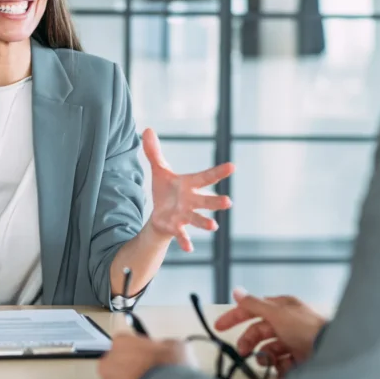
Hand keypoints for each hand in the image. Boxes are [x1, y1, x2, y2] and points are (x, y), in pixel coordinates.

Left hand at [142, 128, 233, 251]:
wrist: (159, 216)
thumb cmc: (165, 192)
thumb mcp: (159, 171)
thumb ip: (154, 152)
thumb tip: (147, 129)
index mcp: (190, 185)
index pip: (206, 177)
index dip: (218, 172)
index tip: (232, 166)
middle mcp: (192, 201)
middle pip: (206, 201)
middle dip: (216, 202)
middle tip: (228, 202)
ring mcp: (185, 216)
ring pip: (198, 219)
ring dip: (205, 223)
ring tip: (213, 226)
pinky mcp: (176, 228)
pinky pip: (182, 235)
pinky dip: (185, 241)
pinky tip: (189, 248)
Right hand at [214, 289, 327, 376]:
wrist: (332, 351)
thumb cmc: (306, 328)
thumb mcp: (276, 313)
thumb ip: (254, 304)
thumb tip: (236, 291)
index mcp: (281, 308)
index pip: (252, 309)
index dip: (235, 316)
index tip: (219, 326)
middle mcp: (287, 323)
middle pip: (259, 332)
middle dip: (249, 341)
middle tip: (242, 352)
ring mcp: (294, 341)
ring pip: (269, 349)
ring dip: (266, 357)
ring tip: (269, 363)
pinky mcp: (300, 359)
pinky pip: (283, 364)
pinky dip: (281, 369)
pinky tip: (283, 371)